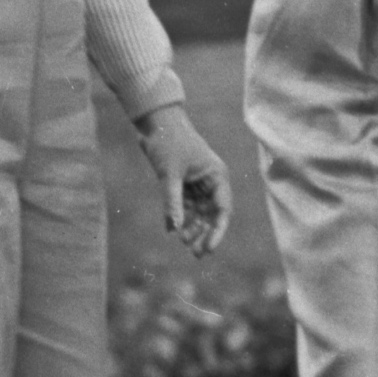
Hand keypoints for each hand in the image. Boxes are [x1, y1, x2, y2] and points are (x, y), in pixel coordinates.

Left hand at [138, 103, 233, 258]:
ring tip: (183, 241)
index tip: (208, 248)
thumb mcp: (169, 173)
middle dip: (205, 232)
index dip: (217, 230)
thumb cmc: (168, 142)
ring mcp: (197, 183)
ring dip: (192, 226)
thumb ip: (172, 202)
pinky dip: (179, 217)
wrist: (155, 122)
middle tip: (195, 253)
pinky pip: (184, 205)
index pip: (222, 209)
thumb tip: (173, 228)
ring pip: (199, 212)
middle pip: (212, 214)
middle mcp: (210, 181)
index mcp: (217, 176)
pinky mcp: (183, 183)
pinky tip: (172, 229)